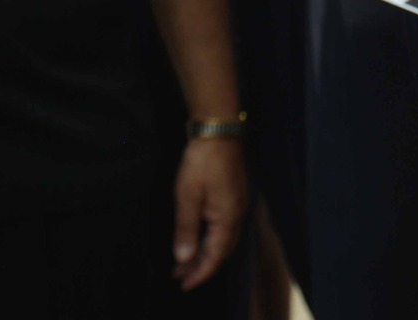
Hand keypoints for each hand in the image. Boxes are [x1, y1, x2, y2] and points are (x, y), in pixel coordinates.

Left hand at [170, 135, 245, 291]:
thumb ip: (186, 229)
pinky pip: (224, 227)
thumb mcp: (187, 197)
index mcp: (228, 218)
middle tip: (180, 277)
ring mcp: (237, 205)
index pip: (215, 255)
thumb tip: (184, 258)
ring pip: (223, 238)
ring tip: (184, 263)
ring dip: (205, 253)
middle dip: (202, 266)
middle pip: (222, 250)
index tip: (183, 285)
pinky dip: (210, 238)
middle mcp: (237, 214)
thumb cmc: (201, 163)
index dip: (200, 273)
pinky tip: (197, 238)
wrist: (218, 131)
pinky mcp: (233, 196)